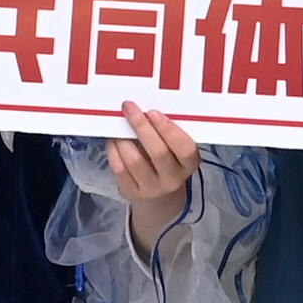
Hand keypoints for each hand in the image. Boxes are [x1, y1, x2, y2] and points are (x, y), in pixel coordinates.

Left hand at [109, 105, 206, 242]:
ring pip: (135, 161)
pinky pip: (120, 169)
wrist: (158, 195)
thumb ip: (166, 132)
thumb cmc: (167, 159)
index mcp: (189, 164)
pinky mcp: (132, 192)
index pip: (184, 148)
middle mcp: (173, 179)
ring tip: (119, 124)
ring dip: (124, 139)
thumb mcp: (175, 149)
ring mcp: (151, 188)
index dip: (169, 130)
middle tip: (129, 107)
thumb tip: (145, 108)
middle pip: (158, 152)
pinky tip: (113, 140)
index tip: (153, 112)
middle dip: (141, 126)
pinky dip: (114, 151)